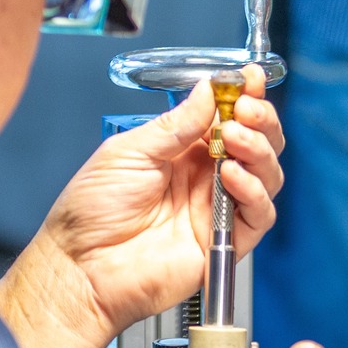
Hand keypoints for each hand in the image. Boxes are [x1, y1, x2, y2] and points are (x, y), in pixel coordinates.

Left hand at [35, 64, 284, 341]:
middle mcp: (205, 179)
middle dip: (259, 120)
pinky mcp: (224, 243)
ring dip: (259, 150)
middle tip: (245, 109)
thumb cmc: (90, 215)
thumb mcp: (128, 152)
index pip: (227, 118)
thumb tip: (206, 91)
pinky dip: (254, 191)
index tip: (249, 78)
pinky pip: (259, 215)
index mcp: (182, 153)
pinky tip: (233, 175)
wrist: (82, 268)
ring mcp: (216, 211)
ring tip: (235, 138)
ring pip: (266, 175)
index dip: (243, 96)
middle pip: (256, 144)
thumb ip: (174, 125)